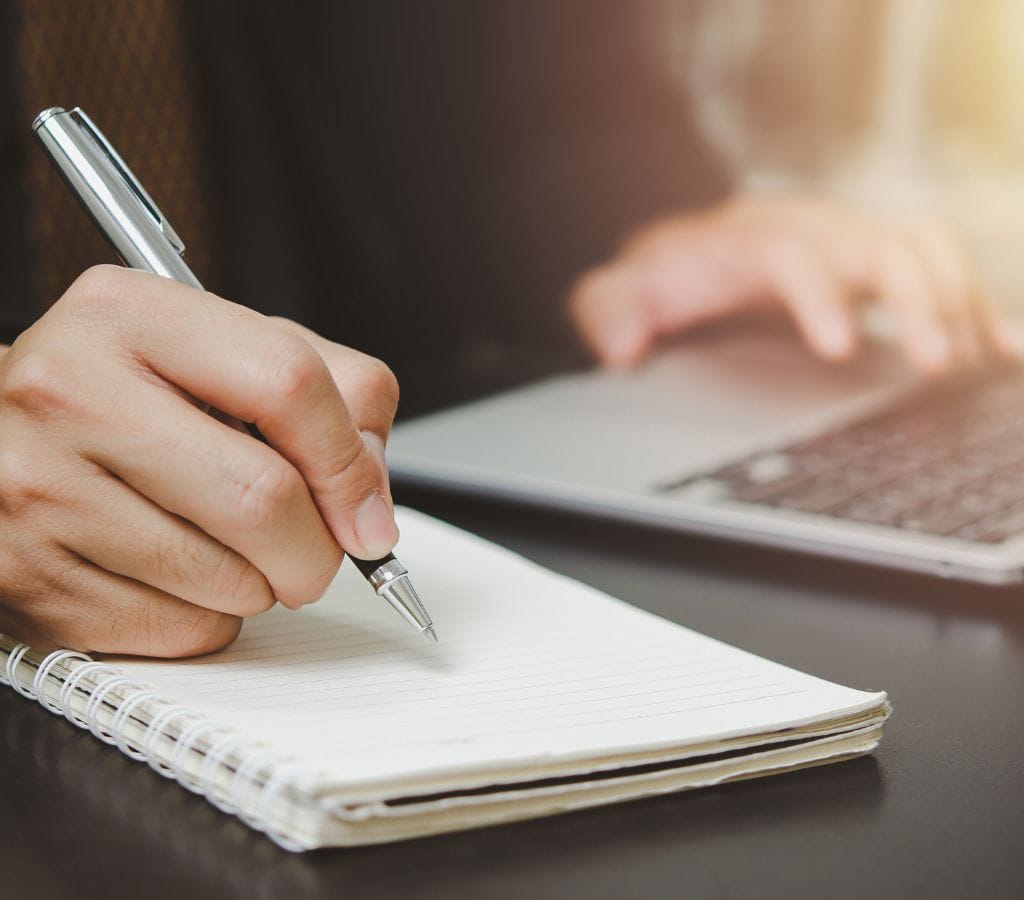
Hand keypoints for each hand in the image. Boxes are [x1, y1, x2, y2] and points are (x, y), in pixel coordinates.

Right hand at [0, 266, 399, 656]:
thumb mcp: (225, 354)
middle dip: (318, 549)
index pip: (289, 382)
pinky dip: (211, 619)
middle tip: (315, 552)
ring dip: (262, 584)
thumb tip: (370, 501)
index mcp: (132, 314)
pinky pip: (180, 630)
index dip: (350, 462)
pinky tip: (179, 576)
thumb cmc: (127, 395)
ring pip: (228, 581)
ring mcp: (36, 489)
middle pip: (263, 497)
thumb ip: (330, 392)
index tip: (367, 511)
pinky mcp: (26, 579)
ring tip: (228, 549)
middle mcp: (70, 392)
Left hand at [570, 194, 1012, 372]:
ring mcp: (854, 241)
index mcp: (750, 236)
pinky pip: (944, 269)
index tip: (840, 347)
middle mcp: (814, 227)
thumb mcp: (622, 290)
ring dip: (959, 301)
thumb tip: (621, 348)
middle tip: (936, 364)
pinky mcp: (880, 265)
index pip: (793, 250)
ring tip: (976, 363)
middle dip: (917, 299)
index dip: (820, 294)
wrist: (698, 249)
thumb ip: (608, 309)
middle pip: (880, 242)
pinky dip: (978, 306)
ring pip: (925, 248)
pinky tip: (1002, 352)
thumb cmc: (667, 275)